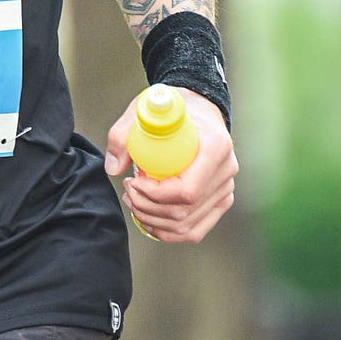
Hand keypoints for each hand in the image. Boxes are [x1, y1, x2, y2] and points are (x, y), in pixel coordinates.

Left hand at [104, 91, 237, 243]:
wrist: (198, 107)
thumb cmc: (174, 108)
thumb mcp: (146, 109)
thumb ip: (123, 134)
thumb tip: (114, 169)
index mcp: (216, 147)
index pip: (186, 190)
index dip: (155, 195)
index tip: (133, 182)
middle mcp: (226, 171)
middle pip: (185, 211)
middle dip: (148, 208)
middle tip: (128, 191)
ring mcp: (225, 189)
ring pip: (188, 225)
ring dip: (154, 221)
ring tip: (134, 202)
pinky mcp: (220, 200)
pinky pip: (195, 229)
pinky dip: (169, 232)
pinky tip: (149, 220)